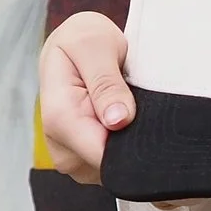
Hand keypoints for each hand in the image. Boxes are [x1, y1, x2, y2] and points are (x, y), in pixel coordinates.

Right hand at [41, 11, 133, 183]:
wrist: (73, 46)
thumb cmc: (83, 40)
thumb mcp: (95, 46)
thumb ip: (106, 83)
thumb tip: (118, 121)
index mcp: (59, 118)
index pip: (103, 156)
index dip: (133, 146)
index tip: (151, 121)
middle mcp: (61, 147)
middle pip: (111, 167)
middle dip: (134, 143)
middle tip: (143, 105)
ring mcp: (73, 159)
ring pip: (116, 170)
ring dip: (132, 143)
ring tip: (131, 107)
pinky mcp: (85, 163)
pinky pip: (115, 167)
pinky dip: (127, 147)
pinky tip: (127, 121)